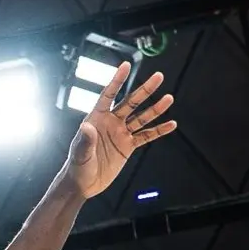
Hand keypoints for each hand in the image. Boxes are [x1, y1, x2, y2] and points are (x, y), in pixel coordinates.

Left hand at [63, 62, 176, 199]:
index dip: (117, 81)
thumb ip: (85, 140)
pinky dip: (158, 130)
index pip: (108, 95)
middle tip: (159, 77)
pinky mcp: (128, 146)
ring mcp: (121, 133)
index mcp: (96, 118)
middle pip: (131, 103)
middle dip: (144, 90)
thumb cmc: (77, 166)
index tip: (126, 66)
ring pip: (141, 118)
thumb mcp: (80, 153)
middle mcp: (111, 122)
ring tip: (169, 98)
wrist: (83, 183)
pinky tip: (171, 124)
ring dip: (156, 109)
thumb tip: (87, 127)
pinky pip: (146, 136)